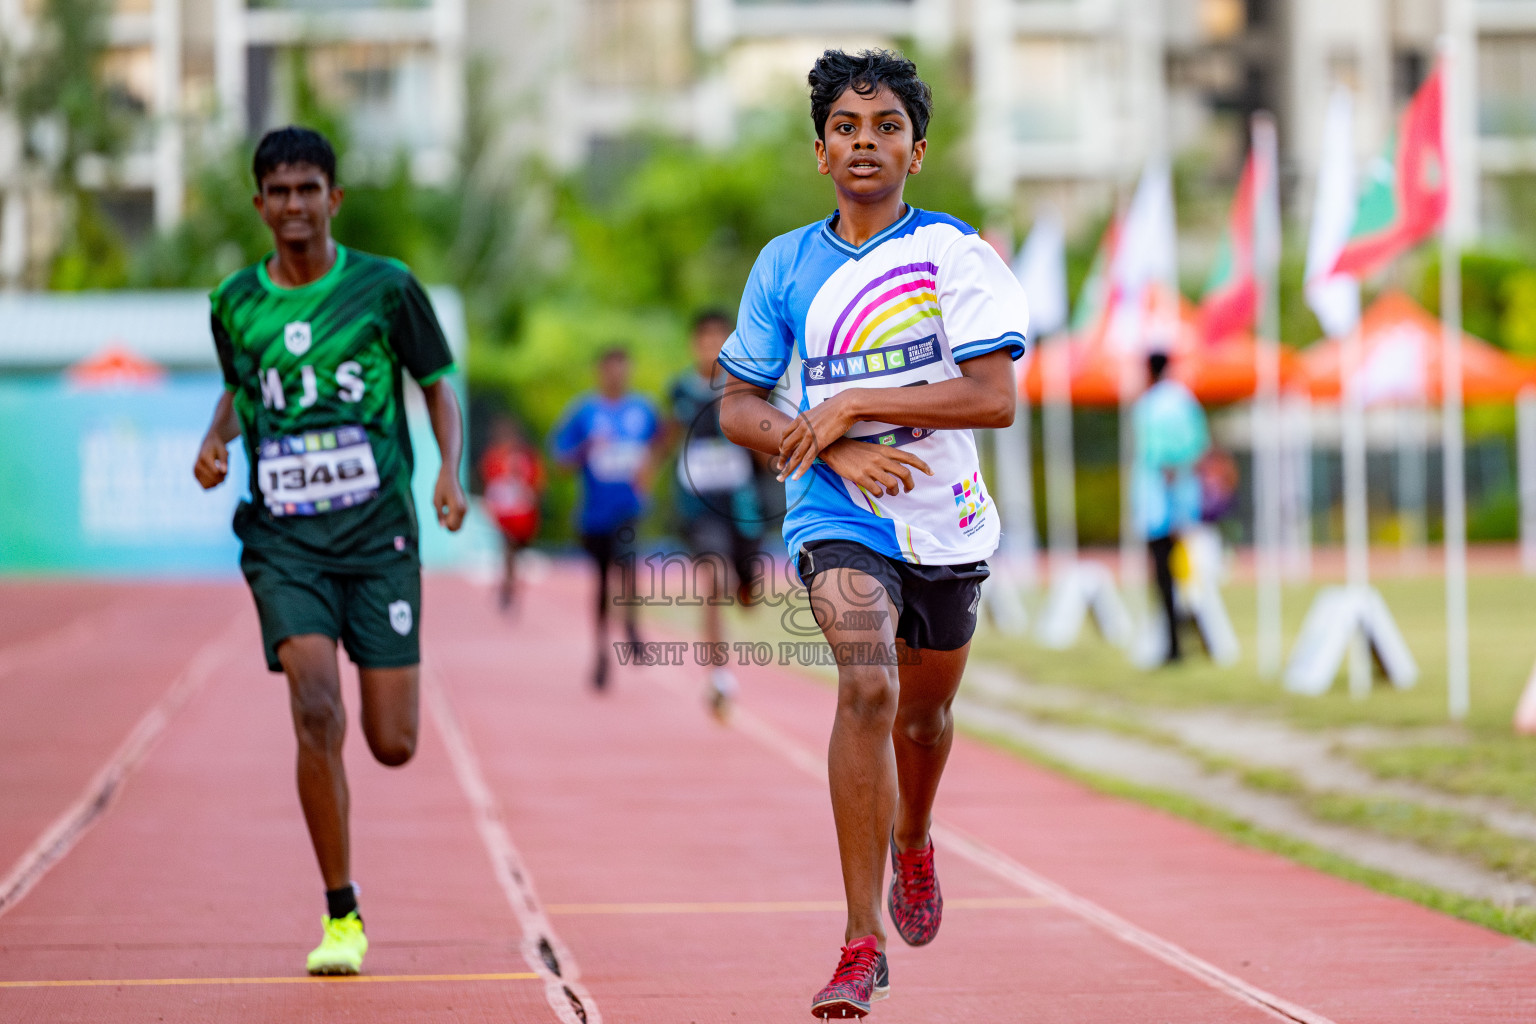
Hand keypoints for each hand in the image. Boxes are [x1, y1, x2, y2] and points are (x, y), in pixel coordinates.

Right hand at [193, 432, 228, 489]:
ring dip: (217, 482)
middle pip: (213, 480)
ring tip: (219, 474)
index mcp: (204, 459)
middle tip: (224, 471)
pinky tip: (215, 477)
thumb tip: (224, 472)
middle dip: (222, 478)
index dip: (224, 474)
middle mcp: (198, 466)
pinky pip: (205, 486)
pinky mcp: (196, 475)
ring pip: (208, 486)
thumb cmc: (218, 447)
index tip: (226, 468)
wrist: (208, 443)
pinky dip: (212, 484)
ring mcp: (195, 471)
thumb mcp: (223, 451)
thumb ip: (224, 461)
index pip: (216, 473)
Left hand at [434, 467, 466, 530]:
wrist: (450, 475)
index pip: (453, 526)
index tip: (440, 516)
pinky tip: (447, 508)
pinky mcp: (465, 506)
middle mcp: (464, 510)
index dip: (444, 525)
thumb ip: (439, 515)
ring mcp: (466, 508)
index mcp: (457, 509)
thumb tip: (442, 527)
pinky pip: (460, 518)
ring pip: (459, 524)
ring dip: (451, 521)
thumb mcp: (436, 501)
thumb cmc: (441, 487)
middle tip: (441, 516)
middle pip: (458, 527)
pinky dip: (453, 518)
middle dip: (448, 526)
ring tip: (444, 510)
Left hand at [778, 392, 858, 481]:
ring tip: (781, 478)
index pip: (785, 434)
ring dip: (787, 468)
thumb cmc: (836, 407)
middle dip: (781, 459)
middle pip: (786, 446)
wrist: (846, 405)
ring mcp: (810, 435)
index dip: (781, 445)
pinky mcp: (820, 443)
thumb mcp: (817, 411)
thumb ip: (810, 419)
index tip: (781, 452)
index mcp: (801, 418)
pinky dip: (801, 470)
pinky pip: (808, 460)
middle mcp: (802, 427)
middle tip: (779, 467)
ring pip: (795, 456)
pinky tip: (796, 477)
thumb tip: (810, 422)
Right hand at [818, 438, 932, 497]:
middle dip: (910, 485)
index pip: (909, 458)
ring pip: (892, 484)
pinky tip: (877, 492)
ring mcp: (871, 468)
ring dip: (895, 492)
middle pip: (904, 473)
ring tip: (891, 493)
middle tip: (908, 490)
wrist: (835, 449)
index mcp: (885, 450)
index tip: (931, 473)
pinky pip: (876, 490)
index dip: (922, 466)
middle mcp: (880, 458)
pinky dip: (880, 494)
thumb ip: (887, 457)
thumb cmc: (855, 450)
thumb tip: (899, 469)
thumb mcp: (874, 449)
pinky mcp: (860, 477)